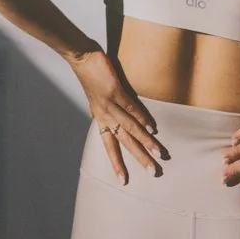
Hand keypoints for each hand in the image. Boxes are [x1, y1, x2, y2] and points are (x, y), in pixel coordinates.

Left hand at [71, 49, 161, 182]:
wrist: (81, 58)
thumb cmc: (92, 76)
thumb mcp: (97, 98)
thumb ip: (109, 109)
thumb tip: (118, 118)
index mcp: (100, 118)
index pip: (108, 146)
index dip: (116, 162)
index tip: (123, 180)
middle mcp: (104, 115)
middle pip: (123, 142)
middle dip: (138, 158)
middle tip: (153, 172)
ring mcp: (109, 104)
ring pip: (129, 128)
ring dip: (145, 141)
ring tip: (158, 153)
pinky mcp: (115, 92)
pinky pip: (131, 109)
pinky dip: (142, 119)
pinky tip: (152, 128)